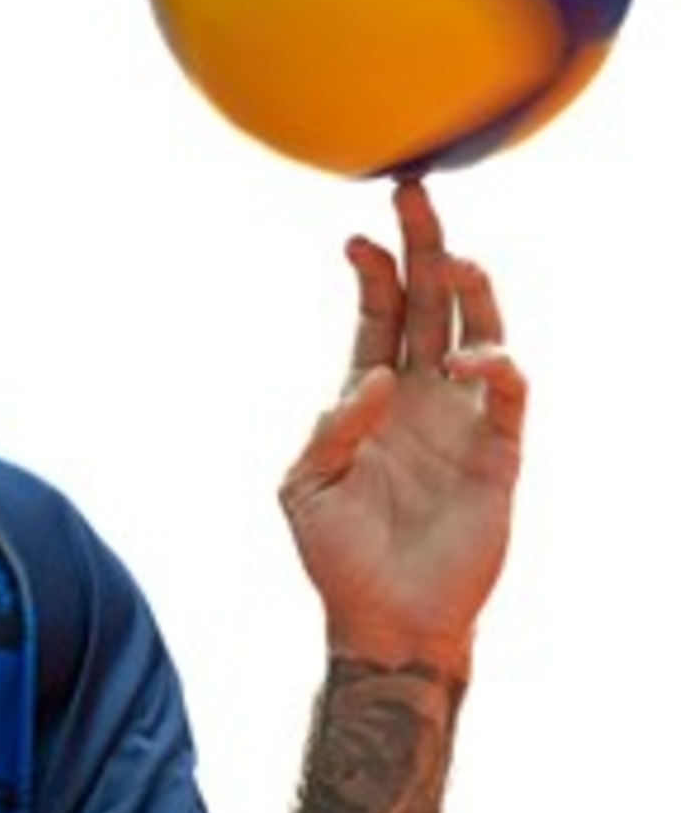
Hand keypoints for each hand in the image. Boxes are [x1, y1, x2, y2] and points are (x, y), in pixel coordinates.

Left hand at [279, 179, 525, 676]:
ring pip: (478, 328)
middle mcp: (420, 396)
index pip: (377, 316)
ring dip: (469, 288)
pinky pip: (509, 391)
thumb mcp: (305, 488)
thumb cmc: (336, 558)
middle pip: (430, 302)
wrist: (385, 619)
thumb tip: (374, 378)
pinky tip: (466, 360)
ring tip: (451, 259)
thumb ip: (329, 429)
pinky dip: (495, 363)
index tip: (355, 239)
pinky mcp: (499, 451)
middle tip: (413, 193)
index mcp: (369, 399)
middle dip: (424, 246)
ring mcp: (462, 419)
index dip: (372, 274)